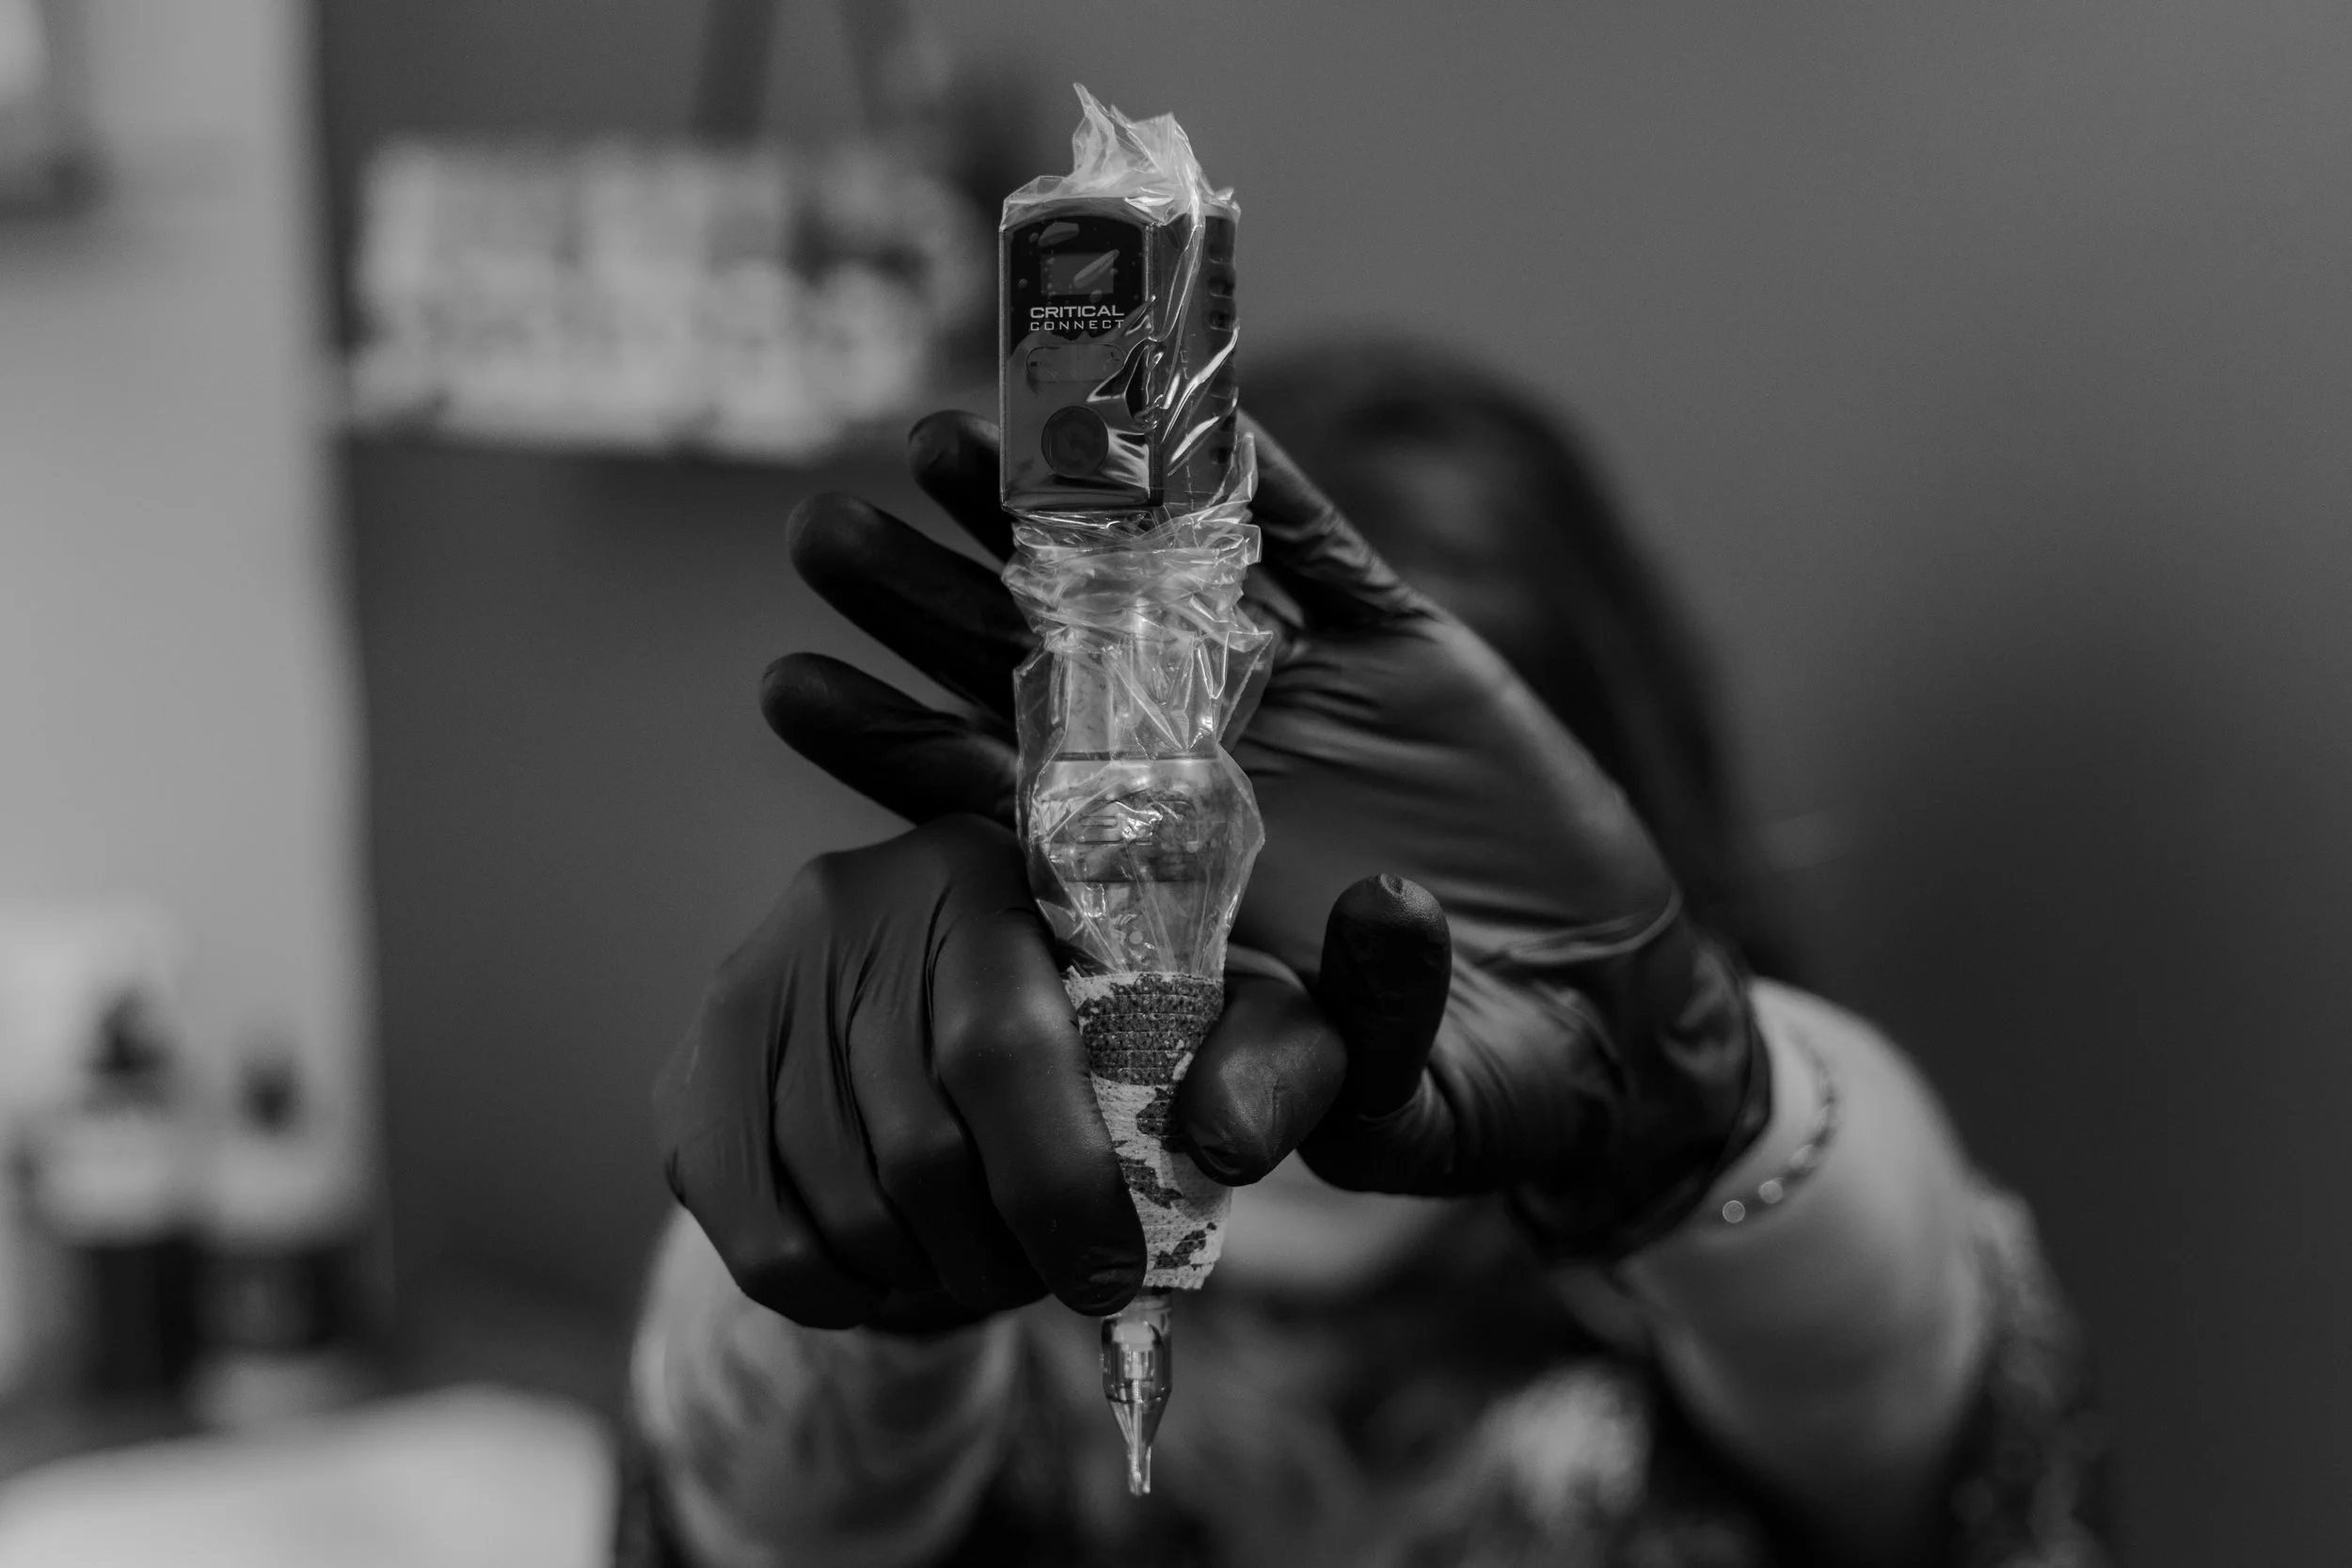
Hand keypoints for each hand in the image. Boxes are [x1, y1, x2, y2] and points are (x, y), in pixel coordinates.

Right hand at [653, 814, 1447, 1330]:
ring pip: (848, 1210)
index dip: (1063, 1186)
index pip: (1003, 1048)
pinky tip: (902, 1275)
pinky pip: (769, 1249)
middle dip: (1005, 1253)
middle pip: (923, 1151)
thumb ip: (1251, 1053)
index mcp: (981, 868)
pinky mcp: (691, 1081)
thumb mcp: (1197, 1010)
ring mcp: (751, 988)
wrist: (924, 1017)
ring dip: (934, 1279)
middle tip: (1053, 1281)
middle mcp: (848, 904)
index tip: (1111, 1274)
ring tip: (984, 1267)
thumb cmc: (1094, 1021)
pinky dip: (852, 1298)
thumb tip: (1227, 1139)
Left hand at [765, 413, 1769, 1256]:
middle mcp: (1193, 771)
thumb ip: (1300, 1090)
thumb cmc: (1474, 1079)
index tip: (793, 685)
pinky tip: (1171, 399)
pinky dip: (1250, 473)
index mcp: (1153, 883)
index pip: (993, 806)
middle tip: (826, 532)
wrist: (1609, 1011)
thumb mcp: (1387, 1101)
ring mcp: (1289, 694)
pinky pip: (1313, 542)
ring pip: (1142, 581)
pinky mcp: (1392, 641)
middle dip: (926, 600)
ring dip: (1046, 509)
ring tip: (944, 440)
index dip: (895, 747)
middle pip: (1026, 671)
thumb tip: (1220, 1125)